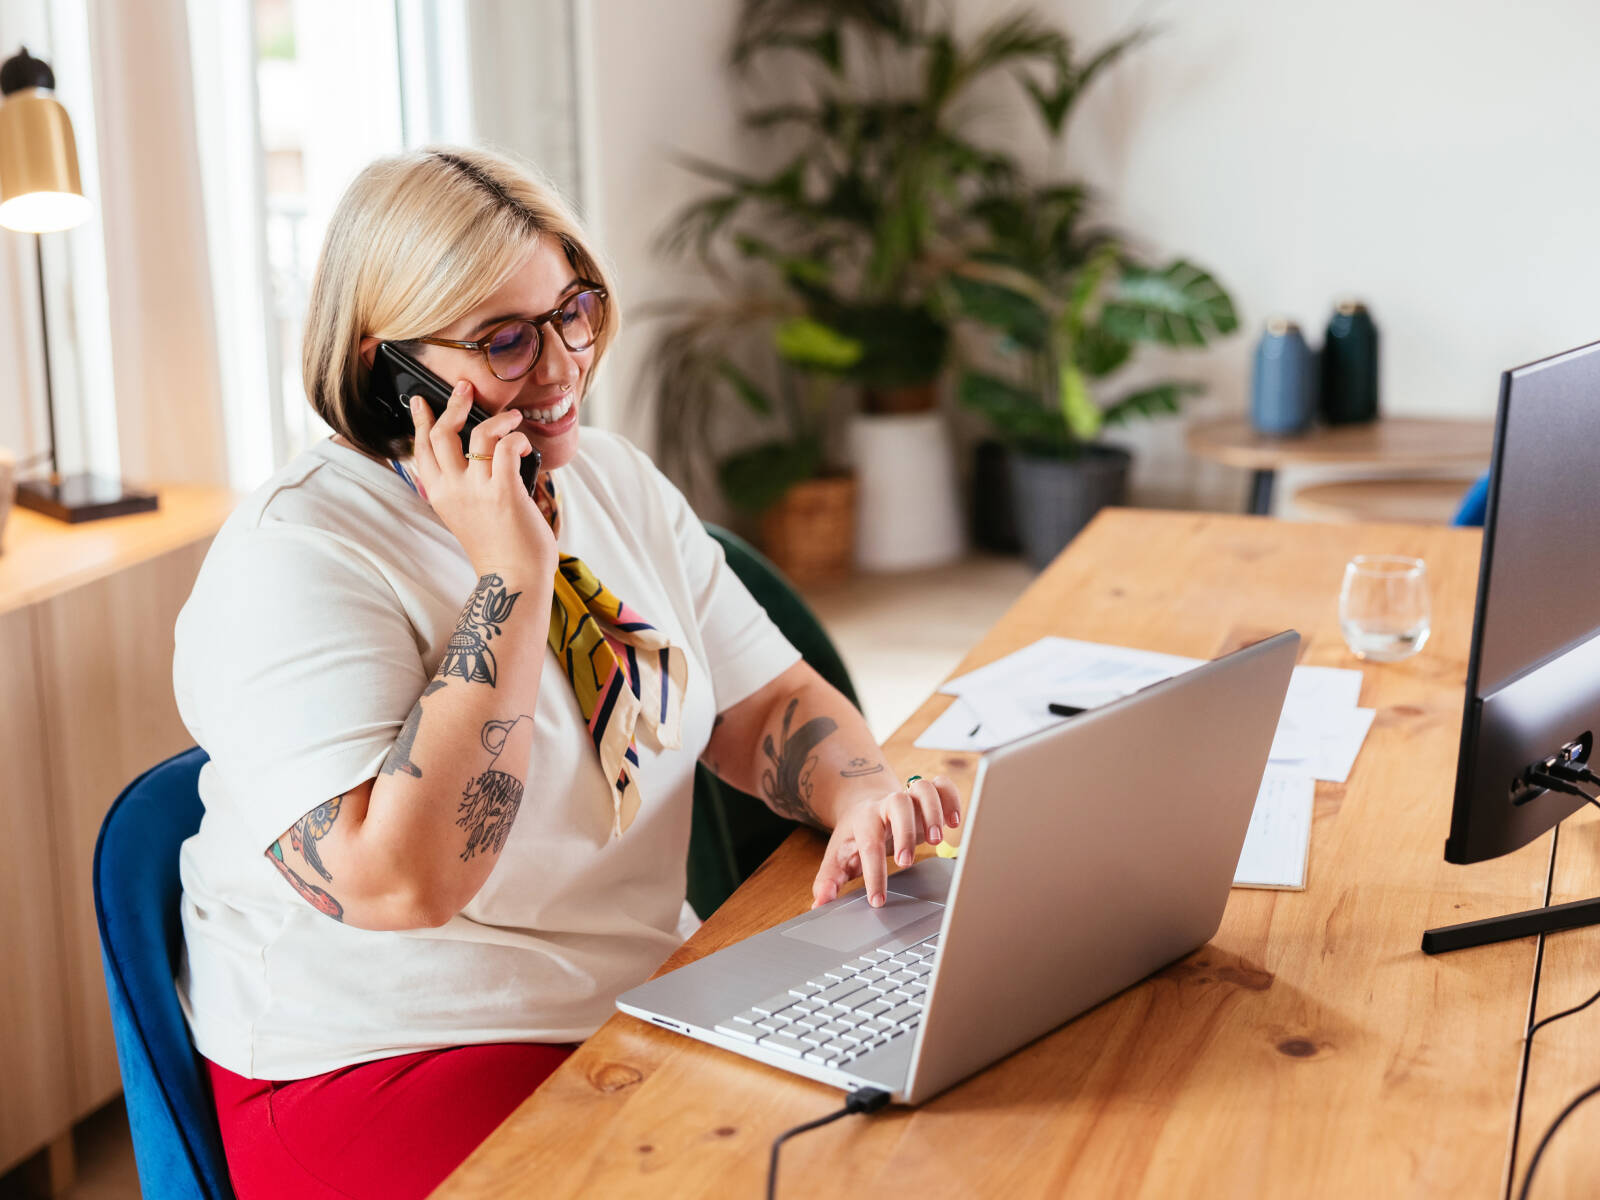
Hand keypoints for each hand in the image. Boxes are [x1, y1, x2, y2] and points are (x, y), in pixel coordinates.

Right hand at [408, 381, 554, 574]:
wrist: (512, 578)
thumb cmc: (497, 548)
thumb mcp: (465, 516)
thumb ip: (464, 489)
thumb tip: (482, 456)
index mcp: (440, 495)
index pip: (420, 450)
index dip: (421, 422)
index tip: (422, 402)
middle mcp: (452, 490)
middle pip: (441, 434)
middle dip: (454, 404)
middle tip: (466, 389)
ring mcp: (476, 490)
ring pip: (478, 434)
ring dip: (498, 420)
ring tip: (512, 418)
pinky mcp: (504, 491)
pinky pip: (506, 448)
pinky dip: (517, 440)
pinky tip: (524, 446)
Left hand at [811, 775, 962, 909]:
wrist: (864, 804)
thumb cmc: (855, 835)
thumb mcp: (838, 858)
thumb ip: (828, 880)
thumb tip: (819, 904)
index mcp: (864, 819)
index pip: (869, 843)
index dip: (874, 873)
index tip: (878, 900)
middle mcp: (888, 804)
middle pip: (898, 804)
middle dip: (905, 831)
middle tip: (906, 862)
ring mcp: (910, 797)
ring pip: (923, 789)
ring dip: (934, 811)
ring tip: (937, 840)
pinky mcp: (928, 797)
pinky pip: (944, 786)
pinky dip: (952, 799)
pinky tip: (954, 822)